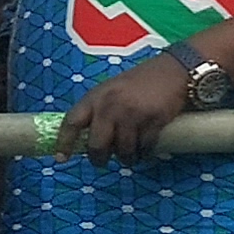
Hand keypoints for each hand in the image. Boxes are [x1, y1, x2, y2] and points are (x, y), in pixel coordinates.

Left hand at [63, 51, 194, 159]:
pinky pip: (144, 148)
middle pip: (97, 145)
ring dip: (126, 158)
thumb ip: (98, 110)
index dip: (64, 142)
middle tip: (102, 162)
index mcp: (95, 97)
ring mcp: (132, 114)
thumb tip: (85, 138)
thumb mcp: (110, 90)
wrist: (173, 71)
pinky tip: (145, 150)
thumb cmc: (139, 82)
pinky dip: (144, 154)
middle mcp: (110, 106)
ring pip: (122, 151)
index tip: (61, 158)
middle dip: (99, 159)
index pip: (72, 122)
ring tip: (129, 156)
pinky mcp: (153, 121)